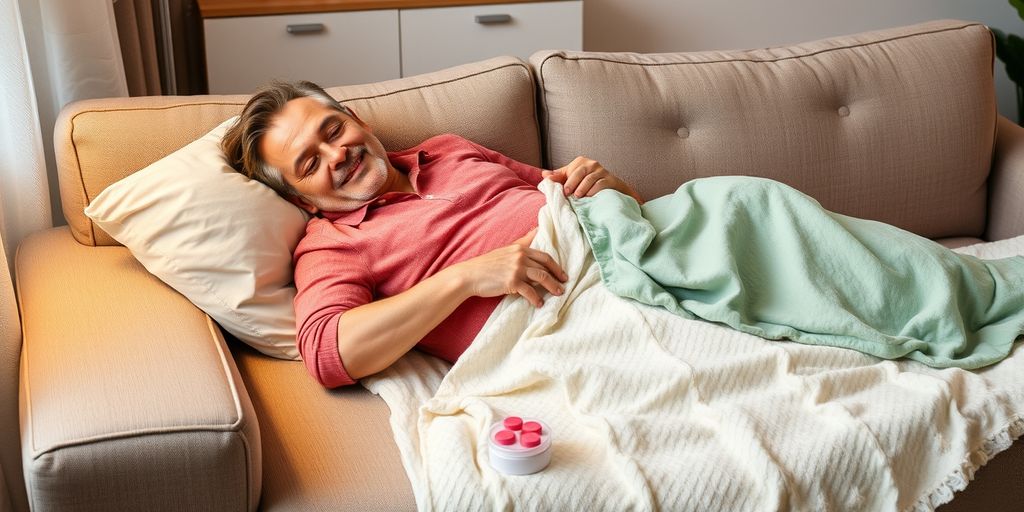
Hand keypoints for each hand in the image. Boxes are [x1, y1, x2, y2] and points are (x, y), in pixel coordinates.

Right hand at [448, 228, 567, 307]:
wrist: (470, 275)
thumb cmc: (486, 265)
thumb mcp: (505, 250)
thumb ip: (522, 242)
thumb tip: (536, 230)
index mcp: (520, 248)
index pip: (544, 256)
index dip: (556, 266)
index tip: (563, 274)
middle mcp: (520, 257)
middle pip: (545, 267)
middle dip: (557, 277)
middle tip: (563, 285)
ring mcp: (516, 269)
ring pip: (541, 277)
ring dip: (552, 287)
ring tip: (558, 294)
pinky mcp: (512, 282)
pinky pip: (529, 291)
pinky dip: (535, 299)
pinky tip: (538, 304)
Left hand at [542, 156, 642, 203]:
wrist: (611, 189)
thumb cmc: (588, 184)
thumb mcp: (573, 179)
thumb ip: (559, 177)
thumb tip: (544, 175)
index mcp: (581, 162)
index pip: (570, 170)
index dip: (564, 180)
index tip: (561, 190)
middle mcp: (592, 164)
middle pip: (580, 172)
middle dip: (572, 183)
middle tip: (567, 193)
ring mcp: (602, 171)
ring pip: (590, 179)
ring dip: (582, 189)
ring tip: (577, 197)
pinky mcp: (610, 179)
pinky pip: (600, 184)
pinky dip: (593, 191)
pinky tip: (589, 197)